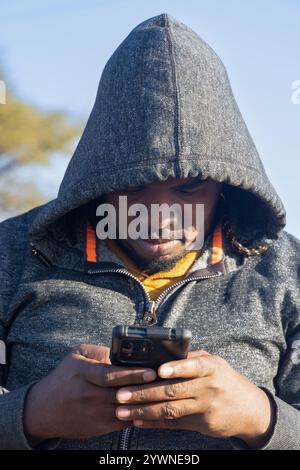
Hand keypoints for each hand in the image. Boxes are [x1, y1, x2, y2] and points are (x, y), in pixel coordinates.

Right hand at [24, 344, 156, 443]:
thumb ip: (98, 350)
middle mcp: (89, 395)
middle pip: (122, 393)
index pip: (110, 375)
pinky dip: (137, 416)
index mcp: (84, 374)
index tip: (150, 371)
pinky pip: (123, 423)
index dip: (132, 374)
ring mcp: (94, 413)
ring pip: (125, 410)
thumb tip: (121, 352)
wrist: (43, 410)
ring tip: (163, 395)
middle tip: (166, 382)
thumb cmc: (64, 378)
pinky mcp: (98, 428)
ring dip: (145, 403)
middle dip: (145, 388)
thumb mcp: (76, 355)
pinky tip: (151, 408)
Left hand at [115, 350, 275, 447]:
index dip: (175, 368)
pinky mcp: (202, 425)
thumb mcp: (214, 363)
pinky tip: (138, 421)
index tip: (158, 370)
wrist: (251, 409)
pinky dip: (154, 423)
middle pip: (173, 391)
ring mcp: (205, 408)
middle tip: (121, 394)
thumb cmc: (226, 379)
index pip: (193, 366)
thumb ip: (190, 358)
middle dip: (144, 393)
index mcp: (211, 367)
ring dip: (143, 411)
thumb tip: (161, 353)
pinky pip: (174, 424)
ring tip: (122, 411)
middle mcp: (209, 388)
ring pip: (170, 410)